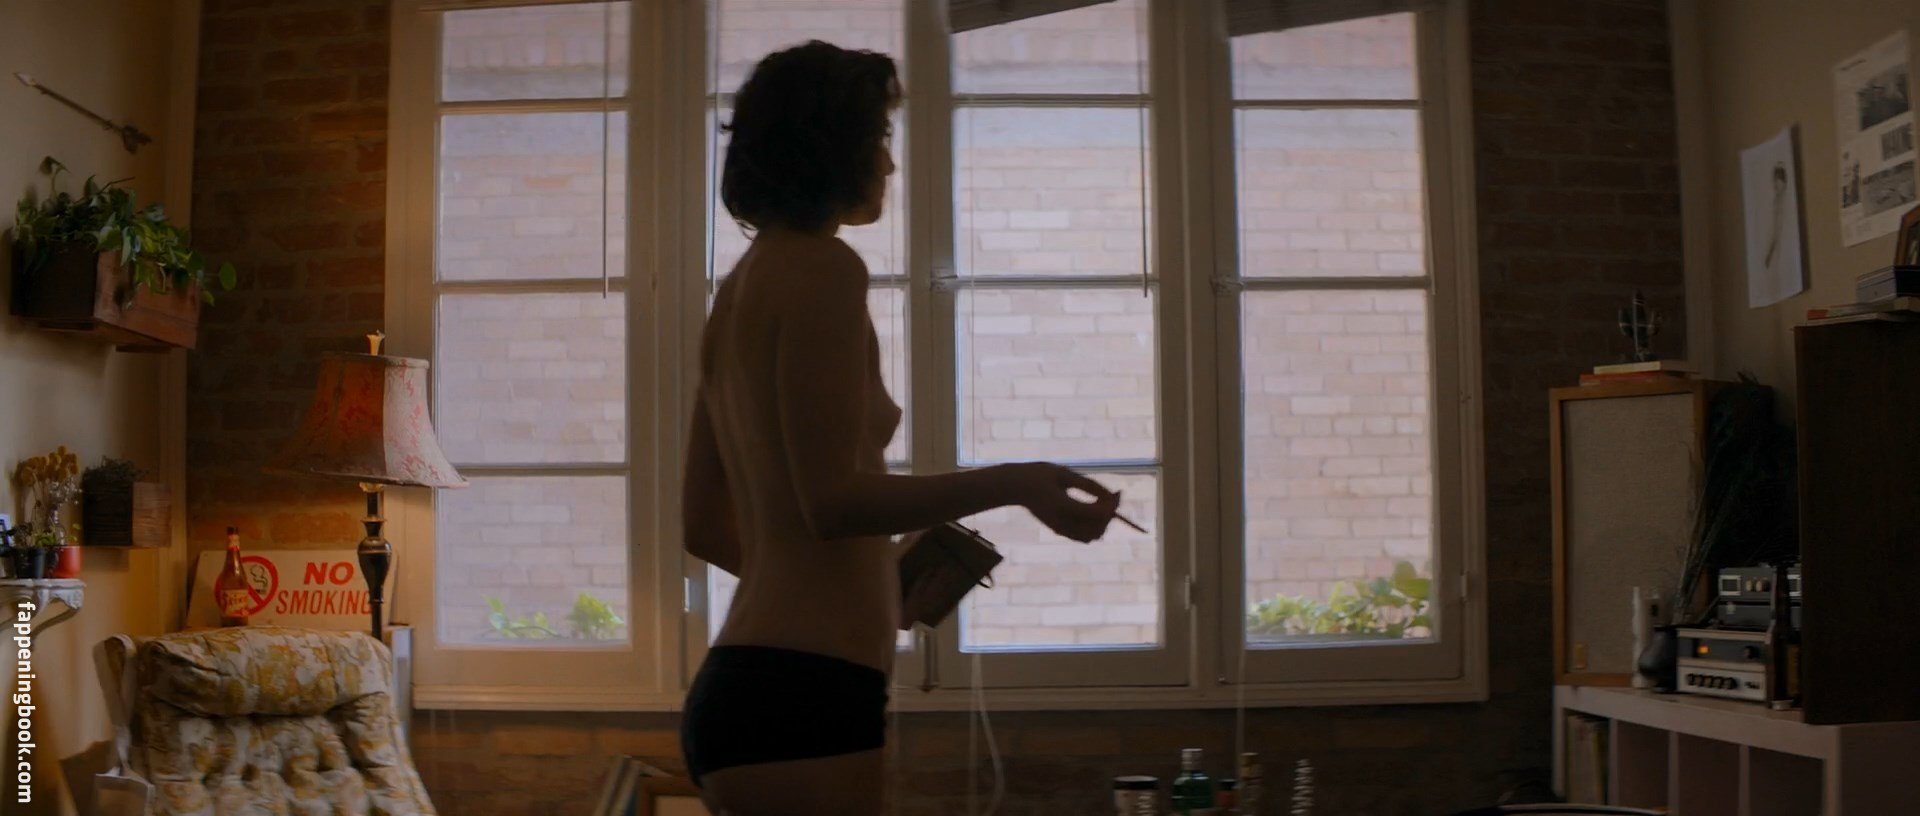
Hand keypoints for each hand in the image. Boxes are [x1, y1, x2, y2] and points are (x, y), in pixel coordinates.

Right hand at [1003, 462, 1119, 542]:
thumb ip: (1088, 485)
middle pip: (1097, 528)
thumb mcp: (1064, 474)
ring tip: (1103, 502)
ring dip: (1102, 523)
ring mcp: (1060, 530)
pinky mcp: (1059, 531)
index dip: (1112, 504)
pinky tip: (1093, 510)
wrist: (1014, 486)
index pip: (1097, 513)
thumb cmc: (1038, 475)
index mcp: (1063, 506)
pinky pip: (1083, 536)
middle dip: (1109, 514)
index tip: (1118, 492)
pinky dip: (1093, 527)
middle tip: (1114, 495)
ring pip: (1091, 536)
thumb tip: (1111, 495)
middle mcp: (1062, 523)